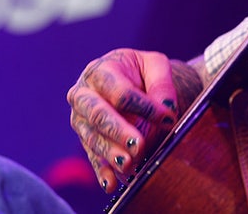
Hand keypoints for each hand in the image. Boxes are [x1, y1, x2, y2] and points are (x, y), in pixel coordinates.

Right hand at [66, 49, 182, 191]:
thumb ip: (162, 84)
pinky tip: (111, 183)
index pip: (120, 92)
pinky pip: (91, 155)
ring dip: (110, 153)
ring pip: (92, 137)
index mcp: (100, 71)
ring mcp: (80, 117)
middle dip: (118, 131)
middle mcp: (83, 94)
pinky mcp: (85, 137)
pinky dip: (102, 170)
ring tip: (129, 164)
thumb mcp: (155, 65)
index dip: (144, 106)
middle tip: (138, 145)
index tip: (167, 118)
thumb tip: (167, 110)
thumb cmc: (141, 70)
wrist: (129, 78)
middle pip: (98, 114)